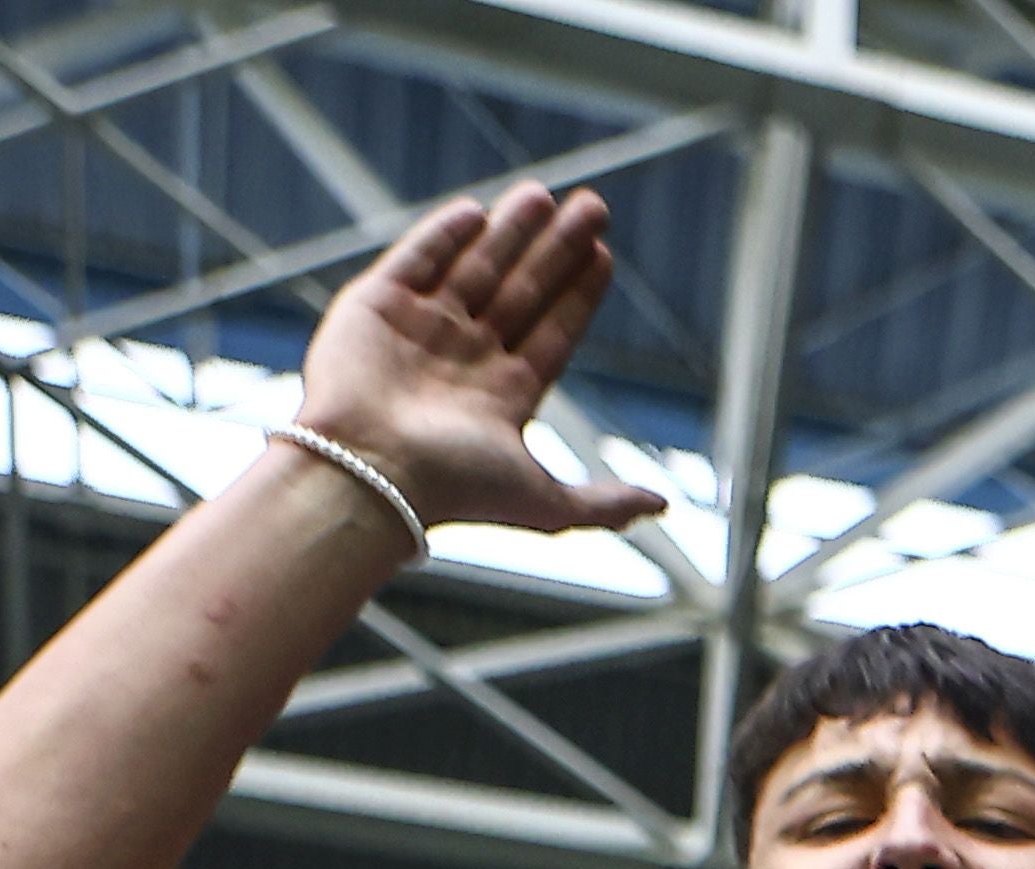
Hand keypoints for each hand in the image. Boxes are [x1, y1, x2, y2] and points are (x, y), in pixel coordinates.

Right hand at [291, 185, 662, 538]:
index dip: (578, 295)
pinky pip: (415, 260)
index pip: (551, 332)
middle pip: (522, 291)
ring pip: (476, 267)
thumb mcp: (546, 506)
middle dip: (557, 249)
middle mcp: (463, 358)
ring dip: (510, 231)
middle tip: (594, 206)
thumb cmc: (454, 491)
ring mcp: (418, 329)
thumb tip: (664, 504)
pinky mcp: (374, 307)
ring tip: (544, 196)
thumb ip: (604, 503)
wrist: (370, 474)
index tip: (605, 257)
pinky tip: (478, 211)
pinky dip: (443, 235)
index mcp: (501, 396)